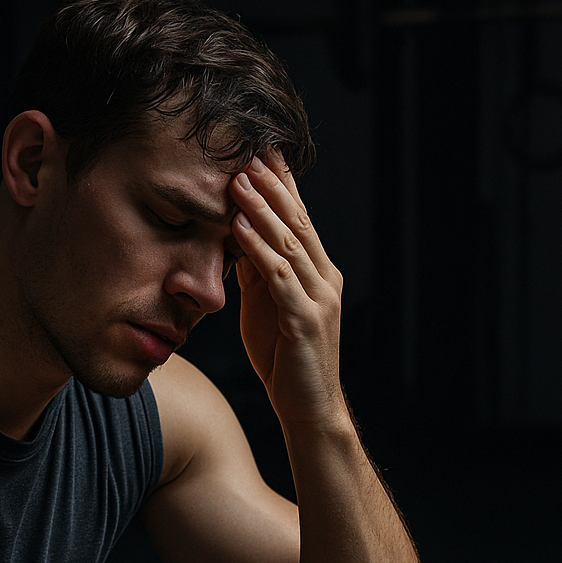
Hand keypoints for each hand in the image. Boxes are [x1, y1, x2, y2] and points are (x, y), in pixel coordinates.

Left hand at [229, 152, 346, 428]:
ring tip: (239, 180)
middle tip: (249, 152)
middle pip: (298, 222)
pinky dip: (259, 248)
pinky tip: (239, 228)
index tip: (261, 152)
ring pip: (290, 243)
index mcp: (318, 273)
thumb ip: (258, 272)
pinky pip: (280, 276)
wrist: (309, 410)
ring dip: (262, 209)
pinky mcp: (306, 320)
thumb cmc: (286, 361)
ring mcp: (319, 299)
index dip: (282, 185)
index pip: (300, 220)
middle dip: (272, 186)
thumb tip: (237, 234)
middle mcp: (325, 279)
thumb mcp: (267, 307)